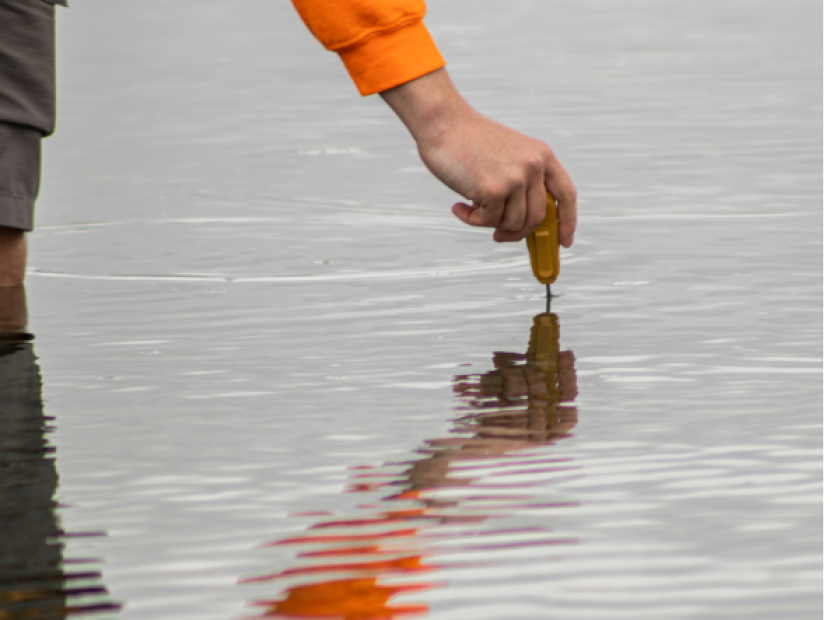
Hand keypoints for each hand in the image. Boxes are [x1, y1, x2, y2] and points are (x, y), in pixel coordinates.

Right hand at [380, 69, 575, 244]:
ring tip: (471, 208)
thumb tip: (526, 222)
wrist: (443, 123)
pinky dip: (471, 219)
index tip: (564, 241)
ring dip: (489, 223)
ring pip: (513, 224)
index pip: (566, 195)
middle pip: (536, 218)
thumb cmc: (469, 141)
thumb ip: (524, 182)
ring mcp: (515, 178)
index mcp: (542, 156)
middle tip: (498, 234)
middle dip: (516, 232)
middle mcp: (534, 166)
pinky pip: (488, 222)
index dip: (567, 222)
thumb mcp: (510, 156)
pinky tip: (460, 205)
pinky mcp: (494, 190)